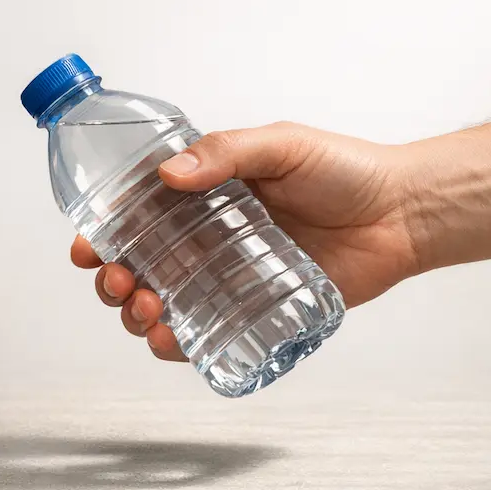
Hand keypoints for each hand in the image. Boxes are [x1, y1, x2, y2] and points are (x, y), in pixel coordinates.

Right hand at [70, 122, 422, 361]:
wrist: (403, 215)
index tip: (87, 247)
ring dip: (135, 313)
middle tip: (118, 283)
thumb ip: (228, 153)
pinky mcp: (253, 312)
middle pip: (137, 265)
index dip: (102, 233)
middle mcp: (206, 237)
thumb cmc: (346, 172)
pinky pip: (203, 333)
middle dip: (112, 280)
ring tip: (145, 311)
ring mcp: (226, 277)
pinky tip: (167, 341)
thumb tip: (170, 173)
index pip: (136, 214)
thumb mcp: (282, 146)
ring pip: (160, 302)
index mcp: (203, 194)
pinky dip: (174, 343)